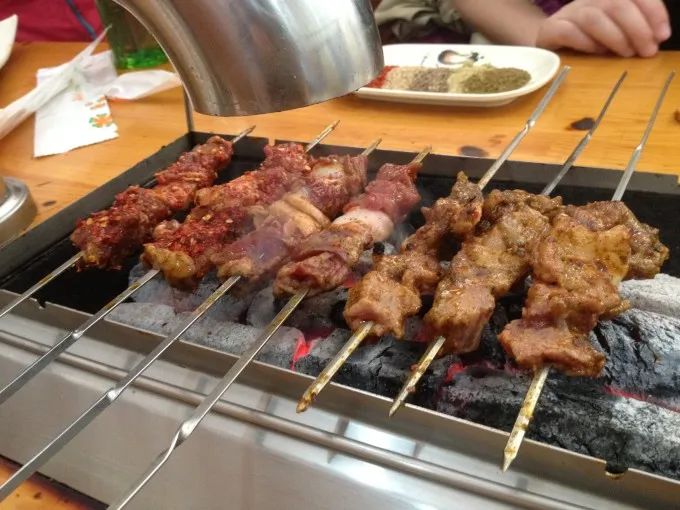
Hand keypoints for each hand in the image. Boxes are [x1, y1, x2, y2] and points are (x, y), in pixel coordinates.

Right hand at [535, 0, 670, 56]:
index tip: (662, 35)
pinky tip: (598, 53)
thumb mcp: (614, 29)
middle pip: (617, 5)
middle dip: (638, 29)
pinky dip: (586, 43)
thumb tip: (655, 39)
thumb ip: (633, 29)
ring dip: (615, 37)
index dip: (653, 12)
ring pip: (594, 18)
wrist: (546, 41)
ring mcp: (568, 14)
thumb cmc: (585, 37)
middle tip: (647, 51)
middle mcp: (589, 0)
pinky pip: (568, 33)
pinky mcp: (550, 30)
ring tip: (626, 53)